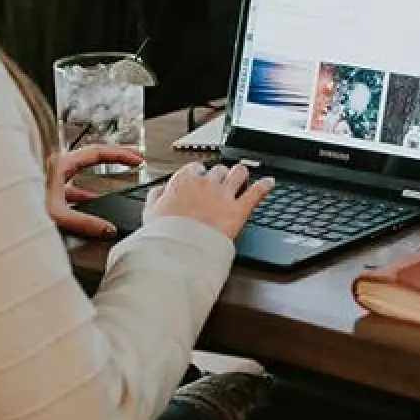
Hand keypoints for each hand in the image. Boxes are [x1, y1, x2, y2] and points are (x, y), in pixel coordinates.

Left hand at [46, 145, 143, 237]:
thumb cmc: (22, 210)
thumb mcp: (56, 215)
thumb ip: (84, 222)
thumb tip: (109, 229)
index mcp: (62, 163)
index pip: (98, 152)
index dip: (121, 154)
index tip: (138, 159)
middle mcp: (58, 165)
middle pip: (94, 154)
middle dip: (118, 154)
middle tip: (136, 156)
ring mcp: (53, 175)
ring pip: (85, 166)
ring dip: (105, 168)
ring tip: (121, 171)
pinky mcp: (50, 188)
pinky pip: (75, 182)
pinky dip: (89, 188)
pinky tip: (93, 200)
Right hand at [144, 160, 274, 238]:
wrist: (179, 251)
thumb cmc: (164, 234)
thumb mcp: (150, 212)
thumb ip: (156, 197)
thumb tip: (159, 191)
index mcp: (184, 181)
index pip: (196, 168)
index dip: (199, 174)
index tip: (200, 180)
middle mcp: (206, 183)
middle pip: (219, 169)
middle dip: (221, 176)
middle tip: (222, 183)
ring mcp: (224, 195)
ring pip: (239, 172)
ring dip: (242, 173)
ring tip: (243, 176)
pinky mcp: (239, 209)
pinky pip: (257, 191)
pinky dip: (265, 185)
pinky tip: (269, 182)